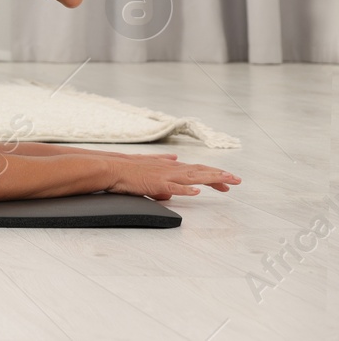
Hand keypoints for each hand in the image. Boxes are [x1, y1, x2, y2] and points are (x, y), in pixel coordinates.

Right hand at [105, 155, 241, 200]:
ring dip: (211, 179)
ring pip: (193, 177)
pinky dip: (186, 190)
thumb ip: (162, 161)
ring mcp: (164, 176)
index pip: (196, 169)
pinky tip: (197, 192)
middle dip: (220, 175)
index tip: (227, 180)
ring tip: (227, 181)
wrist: (111, 167)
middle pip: (200, 171)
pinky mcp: (156, 184)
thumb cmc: (127, 168)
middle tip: (238, 180)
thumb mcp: (148, 163)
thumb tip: (175, 157)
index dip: (213, 174)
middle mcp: (170, 169)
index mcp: (169, 166)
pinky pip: (173, 188)